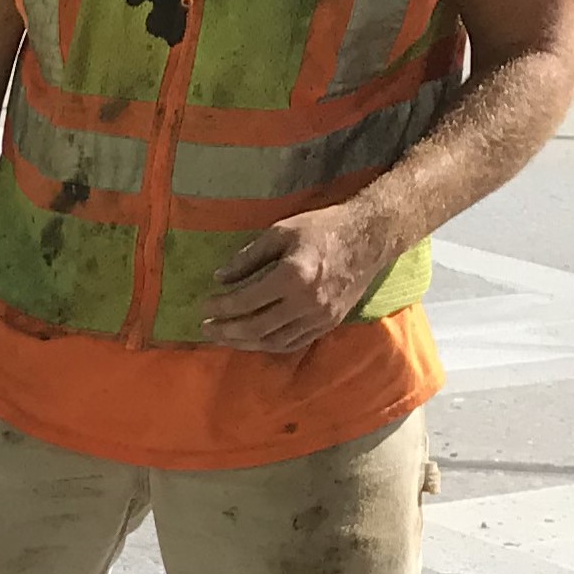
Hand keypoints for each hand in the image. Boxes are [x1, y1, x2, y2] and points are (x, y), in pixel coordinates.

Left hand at [198, 206, 395, 353]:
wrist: (370, 237)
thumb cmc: (322, 229)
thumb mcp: (280, 232)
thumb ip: (248, 257)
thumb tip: (219, 278)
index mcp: (294, 275)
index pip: (246, 301)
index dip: (220, 306)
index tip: (203, 306)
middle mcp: (307, 301)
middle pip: (256, 328)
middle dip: (226, 331)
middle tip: (205, 328)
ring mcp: (320, 316)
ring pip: (272, 341)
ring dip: (243, 342)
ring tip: (223, 337)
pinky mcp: (329, 323)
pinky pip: (292, 343)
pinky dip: (267, 345)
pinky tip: (251, 339)